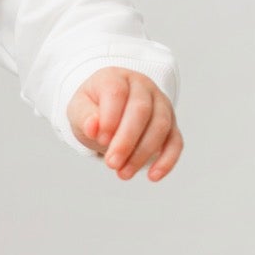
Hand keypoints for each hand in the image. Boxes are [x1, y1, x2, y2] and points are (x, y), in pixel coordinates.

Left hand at [66, 68, 182, 180]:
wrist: (108, 110)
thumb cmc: (93, 109)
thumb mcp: (79, 109)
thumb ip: (84, 116)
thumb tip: (92, 127)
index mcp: (116, 78)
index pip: (117, 93)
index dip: (110, 118)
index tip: (101, 140)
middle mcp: (142, 87)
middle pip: (141, 110)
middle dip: (127, 140)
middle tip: (112, 163)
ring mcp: (160, 104)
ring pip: (161, 126)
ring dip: (142, 153)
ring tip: (123, 173)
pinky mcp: (171, 125)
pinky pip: (175, 142)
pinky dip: (167, 160)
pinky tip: (153, 176)